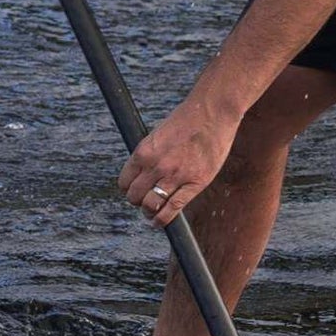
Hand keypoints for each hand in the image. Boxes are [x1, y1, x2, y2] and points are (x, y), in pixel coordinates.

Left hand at [118, 89, 239, 227]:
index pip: (124, 182)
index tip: (133, 190)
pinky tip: (159, 222)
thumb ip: (148, 154)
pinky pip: (173, 208)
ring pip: (151, 205)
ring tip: (151, 212)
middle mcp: (156, 165)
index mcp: (143, 152)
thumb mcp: (157, 135)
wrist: (211, 113)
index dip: (128, 189)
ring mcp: (175, 175)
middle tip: (143, 201)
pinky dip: (163, 219)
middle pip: (135, 196)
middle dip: (137, 201)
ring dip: (149, 211)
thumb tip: (141, 173)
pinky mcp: (195, 183)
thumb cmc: (186, 121)